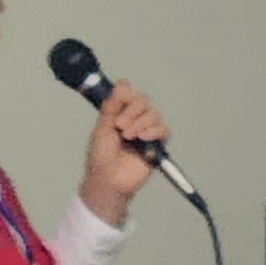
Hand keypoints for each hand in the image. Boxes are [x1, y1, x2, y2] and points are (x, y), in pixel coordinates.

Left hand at [79, 83, 170, 225]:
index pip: (128, 93)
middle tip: (119, 127)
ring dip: (141, 123)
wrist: (108, 179)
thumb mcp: (102, 129)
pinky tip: (142, 139)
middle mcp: (134, 119)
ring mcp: (147, 131)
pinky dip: (154, 131)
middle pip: (143, 100)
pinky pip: (164, 130)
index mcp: (119, 113)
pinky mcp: (158, 144)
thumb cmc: (101, 157)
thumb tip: (121, 85)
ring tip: (129, 137)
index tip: (116, 106)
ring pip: (154, 114)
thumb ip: (111, 107)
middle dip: (132, 111)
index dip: (125, 96)